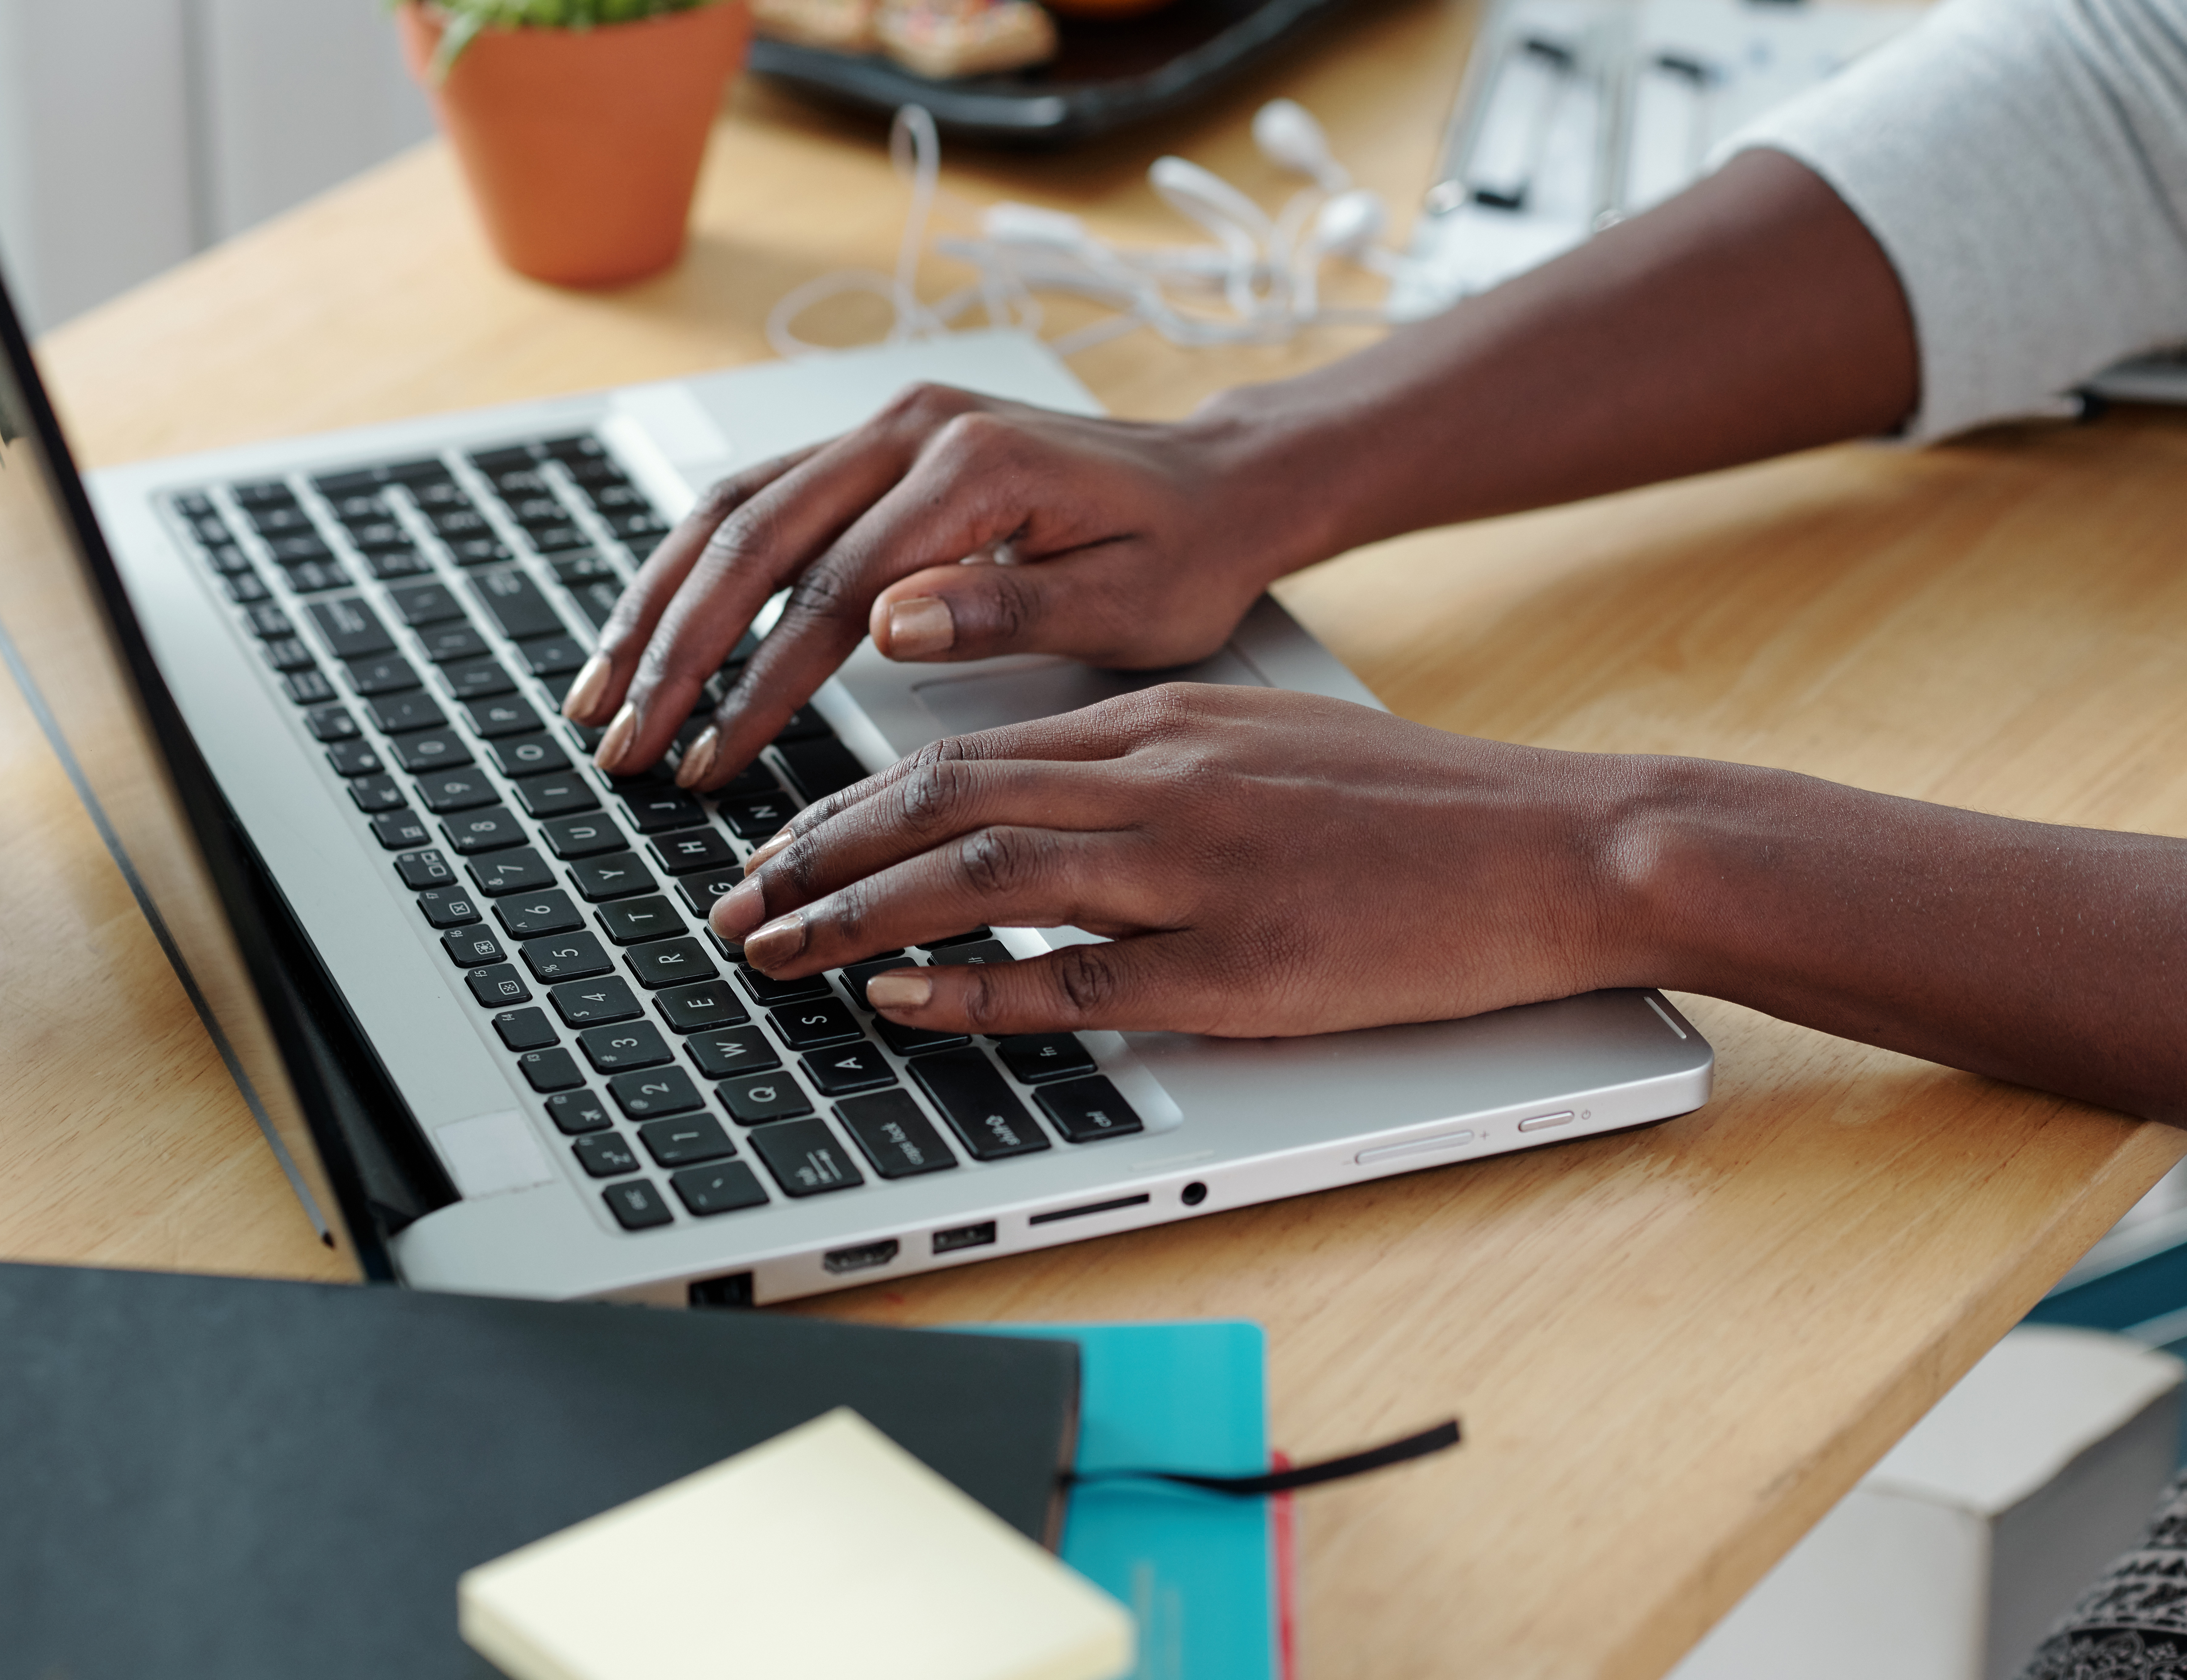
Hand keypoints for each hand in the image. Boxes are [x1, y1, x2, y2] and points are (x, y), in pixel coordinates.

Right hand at [561, 383, 1312, 791]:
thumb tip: (886, 623)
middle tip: (622, 742)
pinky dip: (694, 568)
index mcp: (975, 468)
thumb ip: (1007, 611)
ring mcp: (885, 429)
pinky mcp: (874, 448)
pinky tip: (652, 630)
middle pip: (754, 539)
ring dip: (659, 605)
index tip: (714, 758)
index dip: (762, 685)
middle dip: (675, 651)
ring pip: (733, 511)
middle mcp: (913, 430)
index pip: (833, 590)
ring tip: (601, 694)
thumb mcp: (1127, 600)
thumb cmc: (1183, 552)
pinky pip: (758, 500)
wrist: (1220, 483)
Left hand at [704, 684, 1647, 1037]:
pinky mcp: (1242, 963)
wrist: (1553, 843)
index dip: (848, 805)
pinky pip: (1077, 976)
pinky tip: (901, 997)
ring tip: (775, 947)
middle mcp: (1161, 783)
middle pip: (944, 802)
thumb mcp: (1253, 745)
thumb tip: (1028, 806)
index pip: (962, 753)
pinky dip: (977, 986)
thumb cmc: (1407, 805)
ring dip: (861, 914)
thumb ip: (1138, 768)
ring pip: (984, 873)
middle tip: (734, 902)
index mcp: (1161, 729)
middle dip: (818, 856)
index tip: (778, 845)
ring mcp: (1198, 872)